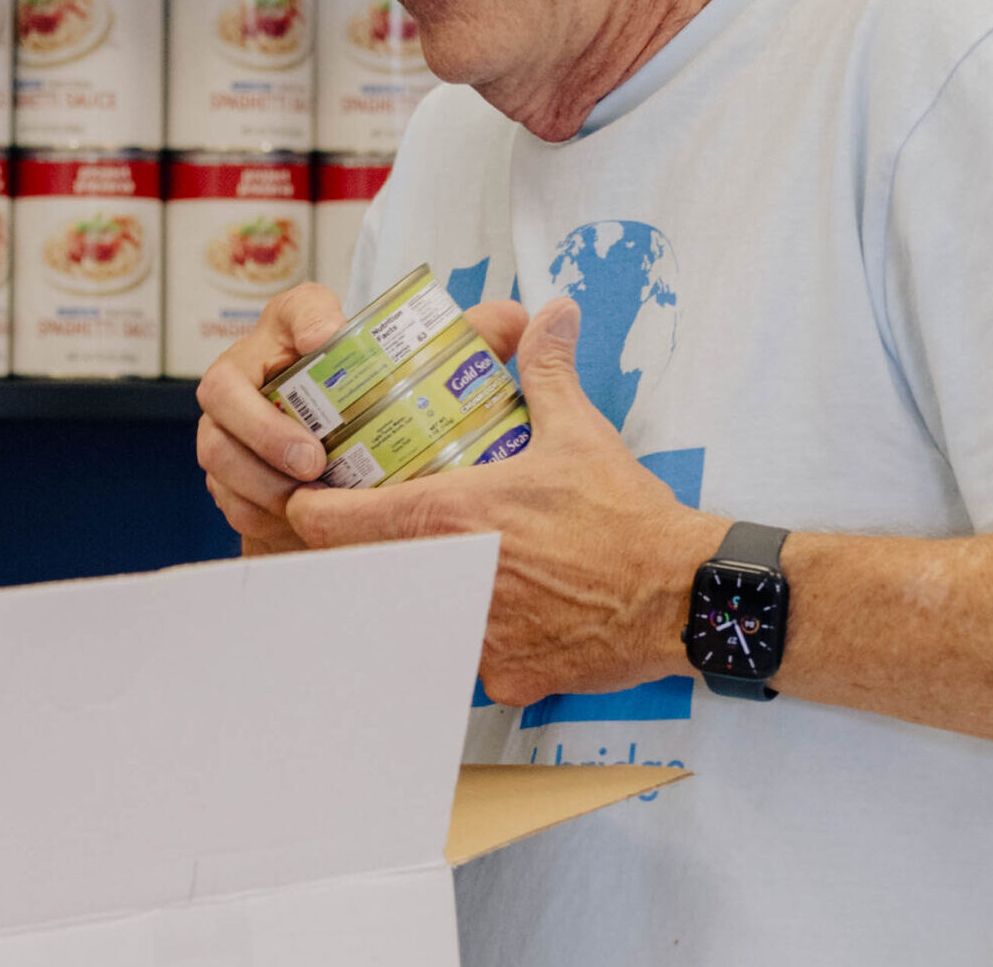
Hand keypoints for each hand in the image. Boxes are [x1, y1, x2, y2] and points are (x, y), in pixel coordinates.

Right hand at [195, 282, 526, 553]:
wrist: (346, 477)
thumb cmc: (388, 412)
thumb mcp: (430, 375)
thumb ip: (472, 342)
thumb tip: (520, 319)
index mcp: (303, 334)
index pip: (294, 307)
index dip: (304, 319)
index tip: (327, 338)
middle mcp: (257, 372)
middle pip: (226, 381)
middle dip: (264, 423)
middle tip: (313, 457)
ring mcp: (233, 425)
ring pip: (216, 442)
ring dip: (254, 471)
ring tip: (300, 496)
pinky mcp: (228, 473)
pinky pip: (221, 490)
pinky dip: (251, 508)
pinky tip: (286, 523)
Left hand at [288, 297, 726, 703]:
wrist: (681, 593)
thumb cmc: (625, 514)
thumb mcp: (580, 431)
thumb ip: (547, 370)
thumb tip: (550, 313)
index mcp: (451, 518)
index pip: (338, 522)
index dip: (315, 511)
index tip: (311, 501)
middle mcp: (448, 582)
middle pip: (367, 575)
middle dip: (370, 553)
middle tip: (384, 532)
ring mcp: (474, 639)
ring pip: (417, 620)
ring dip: (424, 597)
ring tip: (450, 571)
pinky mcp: (505, 679)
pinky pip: (471, 660)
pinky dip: (482, 640)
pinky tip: (510, 616)